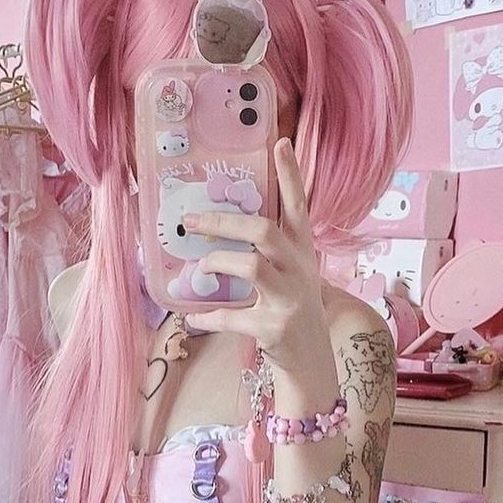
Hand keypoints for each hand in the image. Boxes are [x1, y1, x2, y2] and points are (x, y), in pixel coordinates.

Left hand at [183, 138, 327, 374]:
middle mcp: (300, 270)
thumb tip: (218, 226)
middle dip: (224, 223)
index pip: (299, 206)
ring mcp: (289, 298)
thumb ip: (270, 250)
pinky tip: (192, 318)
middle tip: (192, 221)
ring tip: (201, 267)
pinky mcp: (274, 327)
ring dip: (218, 263)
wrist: (310, 359)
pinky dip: (207, 317)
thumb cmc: (293, 309)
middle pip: (264, 231)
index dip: (290, 174)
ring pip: (250, 267)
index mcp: (303, 251)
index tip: (279, 142)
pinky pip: (232, 316)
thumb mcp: (292, 273)